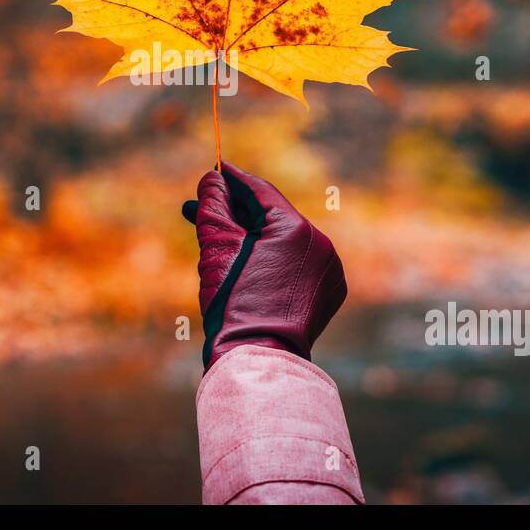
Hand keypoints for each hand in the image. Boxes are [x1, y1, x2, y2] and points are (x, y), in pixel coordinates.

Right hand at [182, 162, 346, 369]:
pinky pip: (295, 265)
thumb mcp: (216, 248)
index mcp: (297, 229)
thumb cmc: (233, 303)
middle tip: (201, 207)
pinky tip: (244, 264)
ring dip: (252, 237)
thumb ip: (213, 206)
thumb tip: (212, 178)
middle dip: (235, 213)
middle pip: (272, 218)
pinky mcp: (326, 293)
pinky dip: (271, 261)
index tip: (215, 169)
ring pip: (283, 242)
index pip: (261, 192)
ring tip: (216, 237)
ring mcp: (328, 271)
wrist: (256, 359)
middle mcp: (321, 245)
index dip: (234, 179)